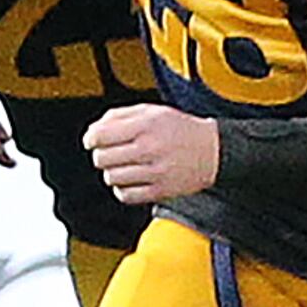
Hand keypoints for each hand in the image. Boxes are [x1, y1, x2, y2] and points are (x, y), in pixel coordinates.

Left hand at [87, 104, 222, 205]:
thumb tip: (92, 131)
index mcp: (146, 125)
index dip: (90, 139)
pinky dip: (123, 189)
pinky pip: (125, 195)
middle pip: (101, 158)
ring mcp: (156, 171)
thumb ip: (119, 115)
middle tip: (114, 153)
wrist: (215, 151)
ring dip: (114, 172)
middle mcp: (150, 148)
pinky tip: (133, 180)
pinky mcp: (161, 191)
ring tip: (127, 166)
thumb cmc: (181, 129)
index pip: (99, 136)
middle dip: (102, 155)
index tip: (94, 141)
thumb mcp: (152, 111)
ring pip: (111, 178)